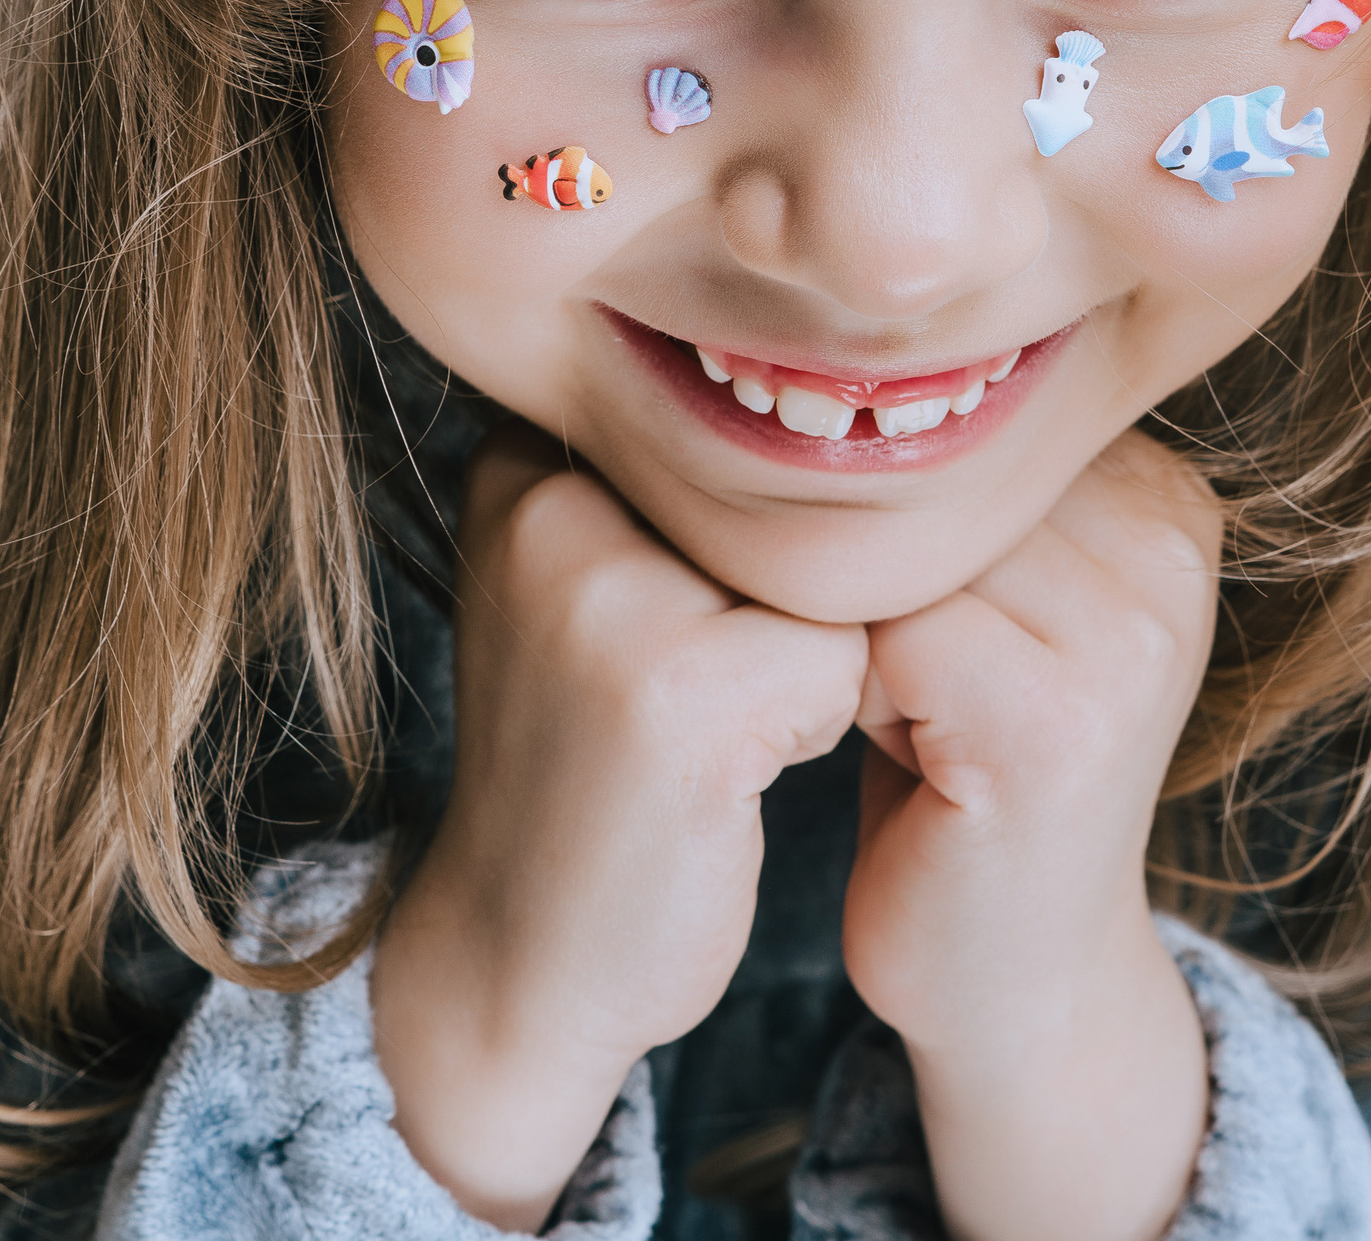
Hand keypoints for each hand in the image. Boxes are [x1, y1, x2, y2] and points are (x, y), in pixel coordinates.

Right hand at [371, 425, 867, 1228]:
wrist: (519, 956)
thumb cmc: (586, 769)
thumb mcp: (586, 594)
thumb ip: (668, 494)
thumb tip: (851, 414)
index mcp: (523, 463)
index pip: (732, 442)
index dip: (735, 552)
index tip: (656, 642)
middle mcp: (548, 506)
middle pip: (781, 505)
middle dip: (772, 605)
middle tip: (675, 704)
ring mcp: (608, 598)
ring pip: (822, 577)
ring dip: (801, 661)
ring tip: (700, 735)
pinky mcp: (682, 695)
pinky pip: (846, 660)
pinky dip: (814, 724)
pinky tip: (721, 777)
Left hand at [844, 429, 1220, 1240]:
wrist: (1014, 976)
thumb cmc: (965, 770)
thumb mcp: (994, 603)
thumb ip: (970, 488)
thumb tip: (826, 347)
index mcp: (1163, 491)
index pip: (960, 418)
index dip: (893, 511)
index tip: (910, 607)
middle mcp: (1170, 545)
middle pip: (929, 480)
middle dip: (869, 567)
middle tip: (898, 674)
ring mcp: (1126, 634)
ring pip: (899, 549)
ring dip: (856, 629)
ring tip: (907, 711)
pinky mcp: (1055, 720)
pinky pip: (888, 633)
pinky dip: (854, 692)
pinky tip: (902, 753)